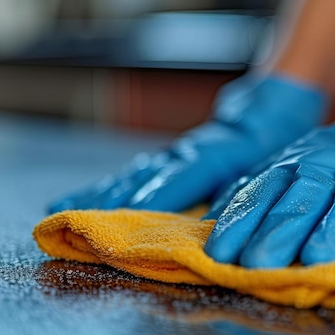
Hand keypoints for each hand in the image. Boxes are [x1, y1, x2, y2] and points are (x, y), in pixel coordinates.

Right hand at [48, 75, 326, 212]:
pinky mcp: (168, 160)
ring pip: (133, 173)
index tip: (127, 215)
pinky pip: (135, 173)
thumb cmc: (271, 143)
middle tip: (72, 219)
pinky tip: (84, 198)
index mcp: (218, 154)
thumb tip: (218, 223)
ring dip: (99, 194)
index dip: (156, 196)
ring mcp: (174, 155)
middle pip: (144, 175)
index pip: (182, 176)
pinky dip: (108, 187)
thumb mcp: (270, 165)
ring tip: (62, 209)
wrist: (267, 111)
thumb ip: (245, 192)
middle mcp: (187, 153)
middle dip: (110, 200)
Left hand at [204, 61, 334, 266]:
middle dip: (279, 230)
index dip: (242, 221)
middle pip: (305, 199)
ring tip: (317, 258)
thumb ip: (256, 191)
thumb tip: (212, 222)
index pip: (265, 192)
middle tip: (257, 264)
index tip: (220, 254)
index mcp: (299, 166)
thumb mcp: (292, 166)